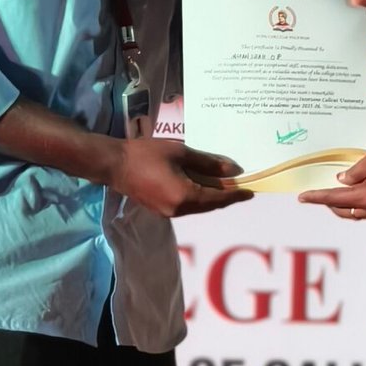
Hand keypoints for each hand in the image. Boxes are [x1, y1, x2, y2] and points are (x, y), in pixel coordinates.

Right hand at [113, 138, 249, 217]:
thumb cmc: (147, 154)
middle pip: (209, 206)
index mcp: (185, 196)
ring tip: (225, 185)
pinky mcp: (161, 210)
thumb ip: (208, 163)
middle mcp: (179, 210)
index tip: (250, 192)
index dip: (235, 195)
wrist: (115, 164)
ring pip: (198, 207)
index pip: (218, 199)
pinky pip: (187, 206)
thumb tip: (232, 170)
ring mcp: (168, 213)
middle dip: (226, 197)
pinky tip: (203, 186)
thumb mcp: (181, 152)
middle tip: (240, 187)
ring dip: (212, 198)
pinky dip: (198, 198)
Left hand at [300, 144, 365, 222]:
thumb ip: (355, 171)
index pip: (333, 198)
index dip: (316, 197)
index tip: (301, 197)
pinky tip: (360, 191)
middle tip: (319, 192)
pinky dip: (360, 204)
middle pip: (343, 211)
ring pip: (357, 213)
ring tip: (339, 190)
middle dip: (329, 203)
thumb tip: (342, 181)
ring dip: (345, 204)